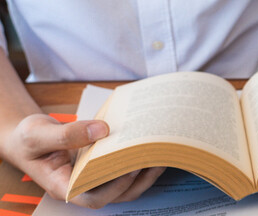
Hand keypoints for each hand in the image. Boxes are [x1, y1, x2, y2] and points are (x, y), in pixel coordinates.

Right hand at [0, 114, 165, 208]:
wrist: (27, 136)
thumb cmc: (28, 139)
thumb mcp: (38, 134)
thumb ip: (67, 134)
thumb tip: (101, 130)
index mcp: (64, 186)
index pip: (93, 197)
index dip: (115, 187)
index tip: (131, 169)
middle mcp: (83, 186)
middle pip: (117, 194)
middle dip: (139, 180)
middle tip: (156, 156)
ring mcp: (94, 178)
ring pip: (125, 186)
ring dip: (145, 174)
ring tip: (162, 153)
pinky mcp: (102, 167)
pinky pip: (124, 170)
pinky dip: (139, 162)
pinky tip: (150, 146)